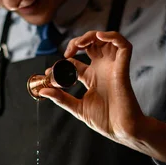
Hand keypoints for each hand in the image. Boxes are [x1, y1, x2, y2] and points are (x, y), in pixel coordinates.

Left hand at [39, 31, 165, 162]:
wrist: (121, 129)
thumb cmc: (105, 121)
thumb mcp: (77, 108)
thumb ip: (61, 98)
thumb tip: (42, 91)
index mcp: (92, 78)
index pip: (77, 61)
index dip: (65, 60)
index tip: (51, 71)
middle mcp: (103, 69)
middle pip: (92, 44)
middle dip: (79, 41)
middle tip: (69, 51)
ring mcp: (113, 67)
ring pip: (106, 39)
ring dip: (92, 35)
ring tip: (81, 44)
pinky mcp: (123, 67)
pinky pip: (123, 45)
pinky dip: (112, 36)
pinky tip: (100, 37)